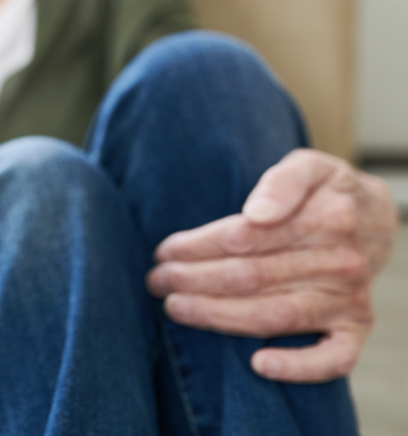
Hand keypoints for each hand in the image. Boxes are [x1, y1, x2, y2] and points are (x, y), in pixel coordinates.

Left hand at [146, 149, 398, 382]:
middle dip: (192, 281)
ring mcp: (348, 300)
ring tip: (175, 309)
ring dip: (218, 316)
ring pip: (273, 316)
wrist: (376, 219)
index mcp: (325, 219)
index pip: (244, 239)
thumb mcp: (308, 166)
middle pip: (250, 278)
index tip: (164, 250)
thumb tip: (257, 211)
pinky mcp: (356, 328)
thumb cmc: (327, 191)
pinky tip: (257, 363)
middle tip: (156, 281)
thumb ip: (282, 181)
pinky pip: (333, 358)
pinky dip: (299, 367)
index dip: (196, 247)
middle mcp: (339, 263)